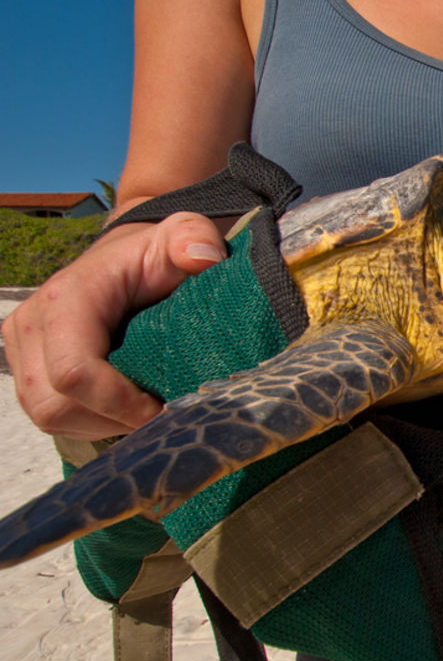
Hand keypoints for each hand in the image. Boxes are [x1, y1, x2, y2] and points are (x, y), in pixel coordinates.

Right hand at [2, 212, 225, 438]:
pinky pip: (52, 416)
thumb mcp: (183, 236)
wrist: (126, 260)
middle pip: (58, 406)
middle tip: (161, 412)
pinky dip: (93, 420)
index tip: (164, 407)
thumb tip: (201, 258)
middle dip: (114, 419)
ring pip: (52, 417)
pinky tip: (126, 406)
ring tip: (145, 408)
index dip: (120, 403)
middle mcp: (31, 325)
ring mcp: (22, 350)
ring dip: (103, 424)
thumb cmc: (156, 254)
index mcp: (67, 299)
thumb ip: (194, 237)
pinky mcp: (27, 370)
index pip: (74, 373)